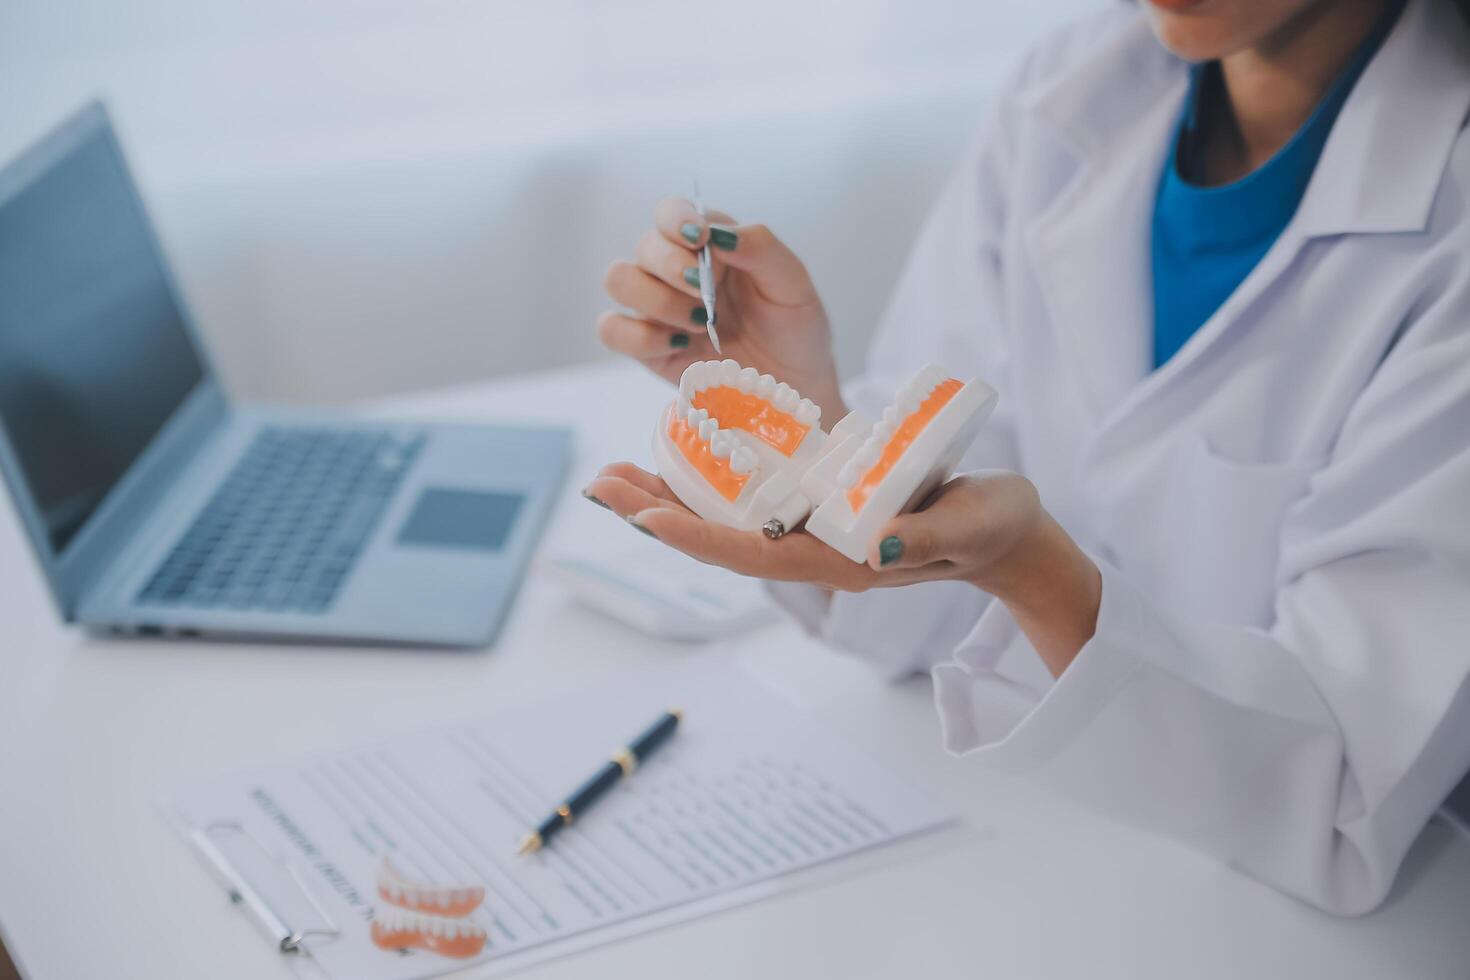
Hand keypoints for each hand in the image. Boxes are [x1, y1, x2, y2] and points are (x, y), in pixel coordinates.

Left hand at [584, 463, 1101, 676]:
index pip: (754, 553)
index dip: (696, 535)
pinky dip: (711, 477)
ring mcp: (815, 529)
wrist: (1008, 535)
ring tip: (616, 473)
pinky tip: (681, 454)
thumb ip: (921, 539)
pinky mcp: (821, 505)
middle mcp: (817, 548)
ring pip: (728, 517)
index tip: (642, 514)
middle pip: (722, 537)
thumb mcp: (967, 528)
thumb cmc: (992, 529)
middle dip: (659, 512)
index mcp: (843, 560)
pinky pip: (754, 497)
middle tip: (600, 483)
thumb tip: (872, 545)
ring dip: (671, 496)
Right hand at [598, 197, 846, 423]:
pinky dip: (640, 337)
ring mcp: (657, 309)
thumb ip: (760, 248)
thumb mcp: (793, 284)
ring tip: (698, 324)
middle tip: (707, 296)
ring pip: (618, 280)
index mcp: (708, 245)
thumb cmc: (794, 329)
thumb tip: (717, 232)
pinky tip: (681, 346)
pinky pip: (612, 329)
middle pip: (643, 246)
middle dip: (672, 268)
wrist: (793, 387)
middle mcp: (675, 270)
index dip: (675, 219)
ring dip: (656, 300)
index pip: (671, 212)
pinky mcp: (647, 347)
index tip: (699, 239)